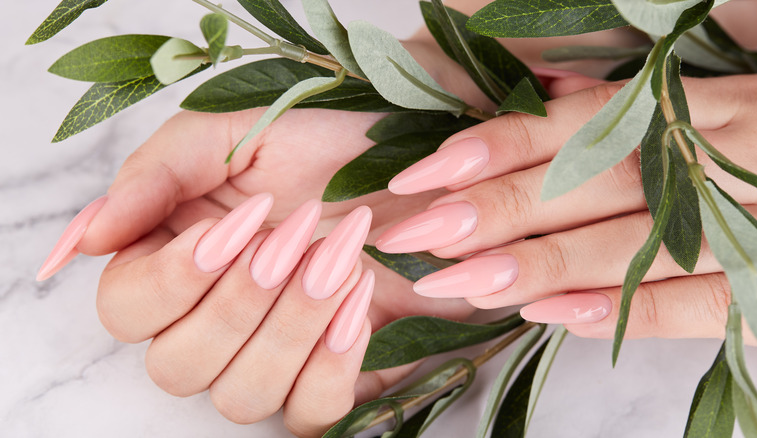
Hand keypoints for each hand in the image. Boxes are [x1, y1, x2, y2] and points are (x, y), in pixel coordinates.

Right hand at [36, 107, 479, 435]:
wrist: (418, 164)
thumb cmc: (326, 145)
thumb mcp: (236, 135)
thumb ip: (156, 175)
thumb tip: (86, 238)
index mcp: (175, 259)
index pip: (126, 310)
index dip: (174, 279)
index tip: (241, 223)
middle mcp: (214, 319)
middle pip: (178, 366)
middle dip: (241, 301)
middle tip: (300, 232)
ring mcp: (272, 357)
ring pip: (240, 396)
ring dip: (291, 325)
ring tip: (341, 257)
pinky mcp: (329, 378)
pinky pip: (309, 413)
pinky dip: (332, 362)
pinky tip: (361, 300)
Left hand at [375, 72, 756, 345]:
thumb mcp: (708, 95)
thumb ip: (629, 102)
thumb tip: (546, 95)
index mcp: (695, 105)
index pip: (576, 125)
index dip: (493, 147)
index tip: (421, 174)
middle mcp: (718, 160)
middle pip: (588, 186)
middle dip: (493, 211)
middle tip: (412, 234)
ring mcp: (752, 225)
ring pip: (631, 247)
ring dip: (536, 265)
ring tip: (455, 282)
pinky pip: (693, 304)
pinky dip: (618, 310)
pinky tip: (547, 317)